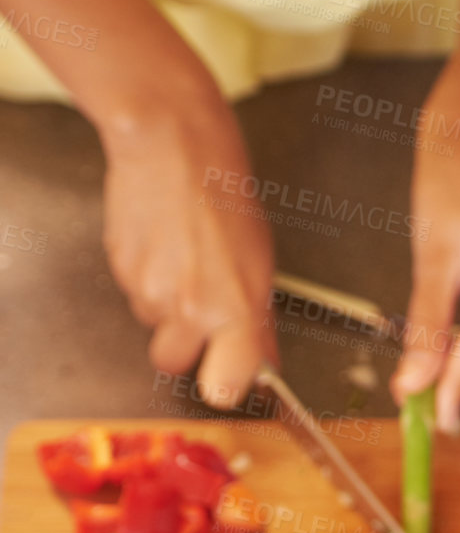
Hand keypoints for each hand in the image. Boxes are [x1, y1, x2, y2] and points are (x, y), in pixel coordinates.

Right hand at [100, 102, 277, 408]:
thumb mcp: (260, 259)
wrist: (171, 145)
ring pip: (153, 324)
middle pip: (174, 363)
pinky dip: (147, 276)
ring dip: (166, 305)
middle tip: (202, 308)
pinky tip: (164, 243)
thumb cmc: (224, 192)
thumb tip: (265, 360)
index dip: (227, 387)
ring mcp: (149, 291)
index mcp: (234, 306)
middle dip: (185, 344)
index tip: (233, 378)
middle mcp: (189, 307)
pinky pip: (135, 293)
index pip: (226, 387)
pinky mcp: (120, 270)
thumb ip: (257, 317)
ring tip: (185, 258)